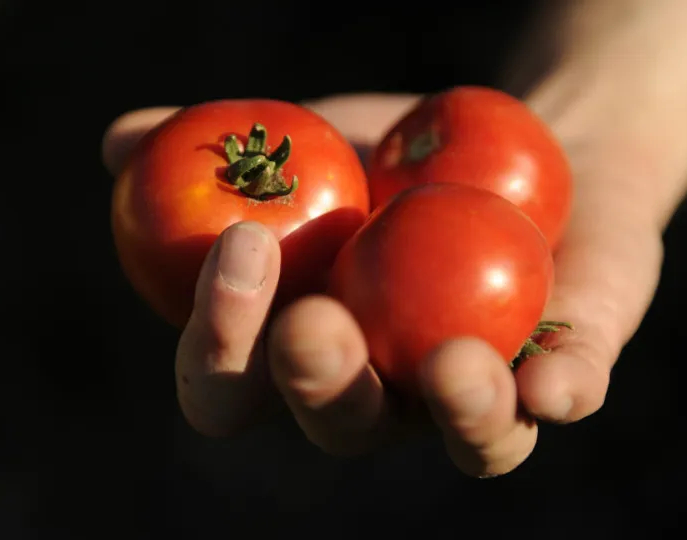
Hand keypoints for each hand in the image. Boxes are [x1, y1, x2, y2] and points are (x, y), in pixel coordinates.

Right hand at [101, 94, 663, 476]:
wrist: (530, 142)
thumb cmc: (396, 157)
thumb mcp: (306, 139)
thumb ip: (221, 148)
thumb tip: (119, 141)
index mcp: (302, 352)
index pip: (232, 385)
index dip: (218, 344)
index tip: (237, 246)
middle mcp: (387, 391)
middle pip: (338, 423)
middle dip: (317, 381)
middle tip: (311, 321)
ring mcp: (478, 389)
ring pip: (466, 439)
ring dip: (454, 411)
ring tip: (450, 364)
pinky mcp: (568, 366)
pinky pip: (566, 395)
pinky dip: (559, 394)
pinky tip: (552, 380)